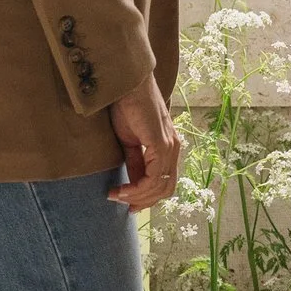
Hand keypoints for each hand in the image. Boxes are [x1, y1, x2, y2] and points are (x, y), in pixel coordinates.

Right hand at [108, 73, 182, 213]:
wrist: (128, 84)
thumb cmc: (127, 107)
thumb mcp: (130, 141)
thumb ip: (136, 162)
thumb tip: (133, 183)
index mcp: (169, 147)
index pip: (164, 182)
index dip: (147, 197)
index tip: (126, 203)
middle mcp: (174, 148)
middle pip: (165, 189)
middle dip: (143, 201)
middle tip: (123, 205)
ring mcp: (170, 147)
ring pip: (160, 187)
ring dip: (137, 197)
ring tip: (116, 196)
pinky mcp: (161, 144)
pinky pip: (153, 178)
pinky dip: (137, 189)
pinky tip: (122, 189)